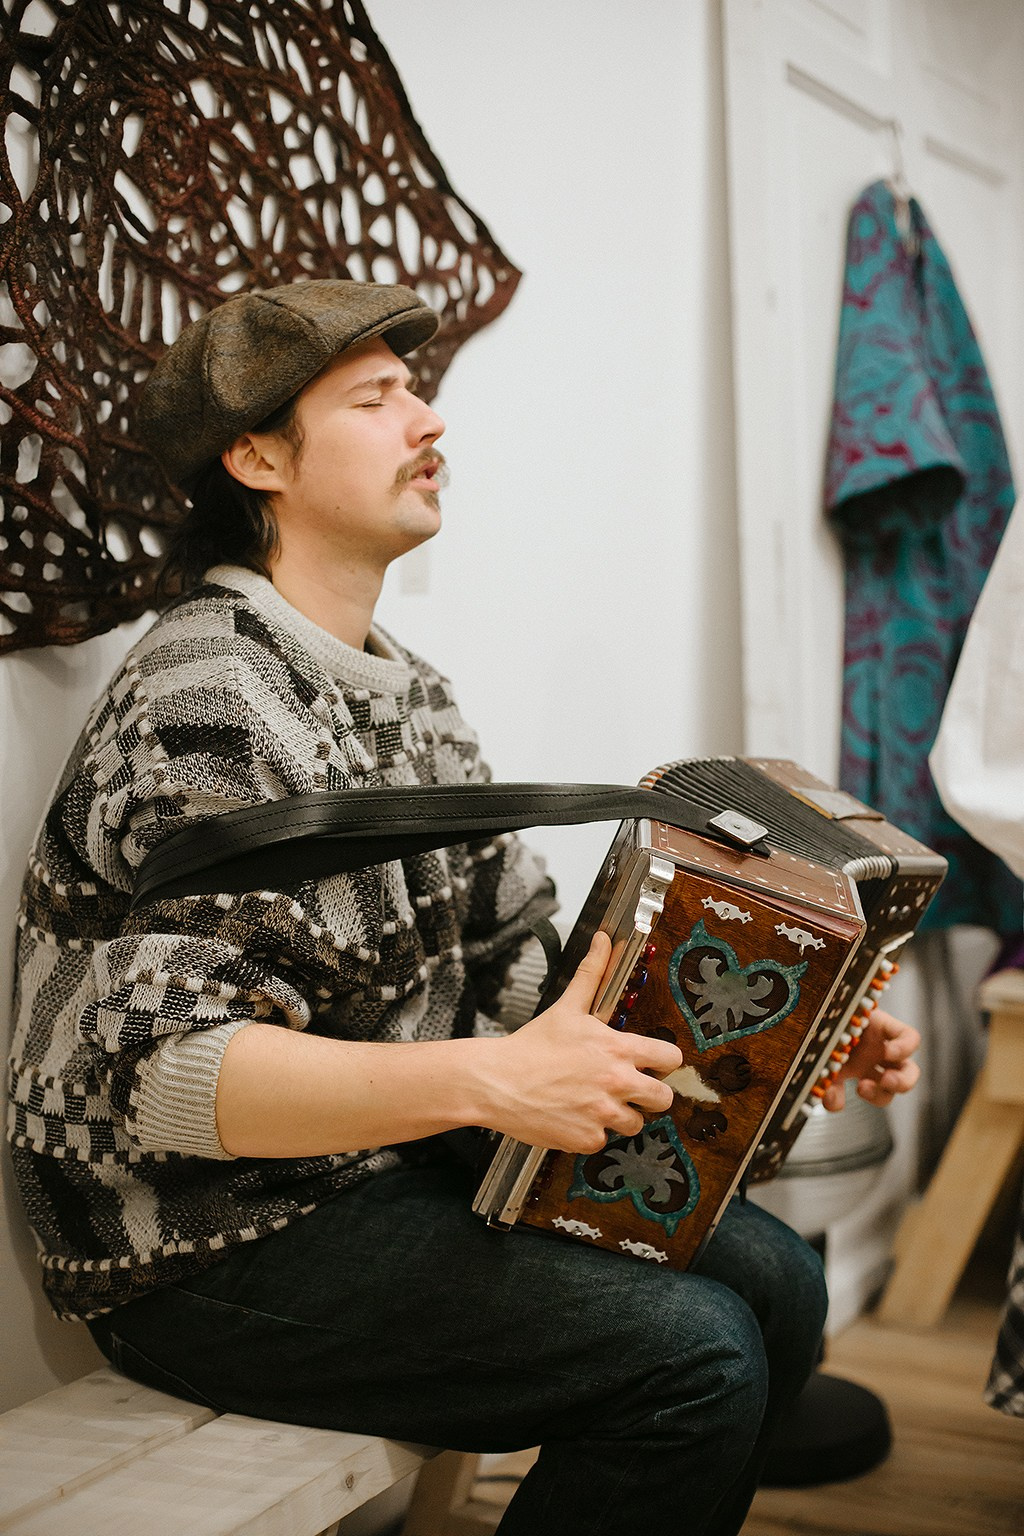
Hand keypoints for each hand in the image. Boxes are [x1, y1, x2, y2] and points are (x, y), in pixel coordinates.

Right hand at [480, 931, 682, 1152]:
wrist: (497, 1081)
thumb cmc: (531, 1046)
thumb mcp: (567, 1007)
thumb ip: (592, 974)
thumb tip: (604, 941)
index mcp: (619, 1049)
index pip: (671, 1060)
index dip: (664, 1062)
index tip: (652, 1064)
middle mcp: (618, 1083)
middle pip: (664, 1099)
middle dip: (649, 1094)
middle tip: (627, 1089)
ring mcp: (604, 1114)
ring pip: (635, 1124)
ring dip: (619, 1116)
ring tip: (593, 1102)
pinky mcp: (587, 1139)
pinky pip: (604, 1141)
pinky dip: (591, 1132)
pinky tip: (573, 1116)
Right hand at [820, 1006, 920, 1111]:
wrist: (815, 1004)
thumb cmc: (818, 1033)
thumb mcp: (822, 1063)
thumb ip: (828, 1085)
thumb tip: (832, 1102)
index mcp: (861, 1068)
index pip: (878, 1093)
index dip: (872, 1097)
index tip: (853, 1090)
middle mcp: (876, 1058)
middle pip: (896, 1085)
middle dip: (885, 1094)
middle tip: (866, 1088)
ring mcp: (884, 1042)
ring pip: (910, 1070)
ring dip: (901, 1082)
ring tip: (886, 1079)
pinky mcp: (886, 1023)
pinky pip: (911, 1038)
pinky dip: (904, 1049)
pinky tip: (888, 1052)